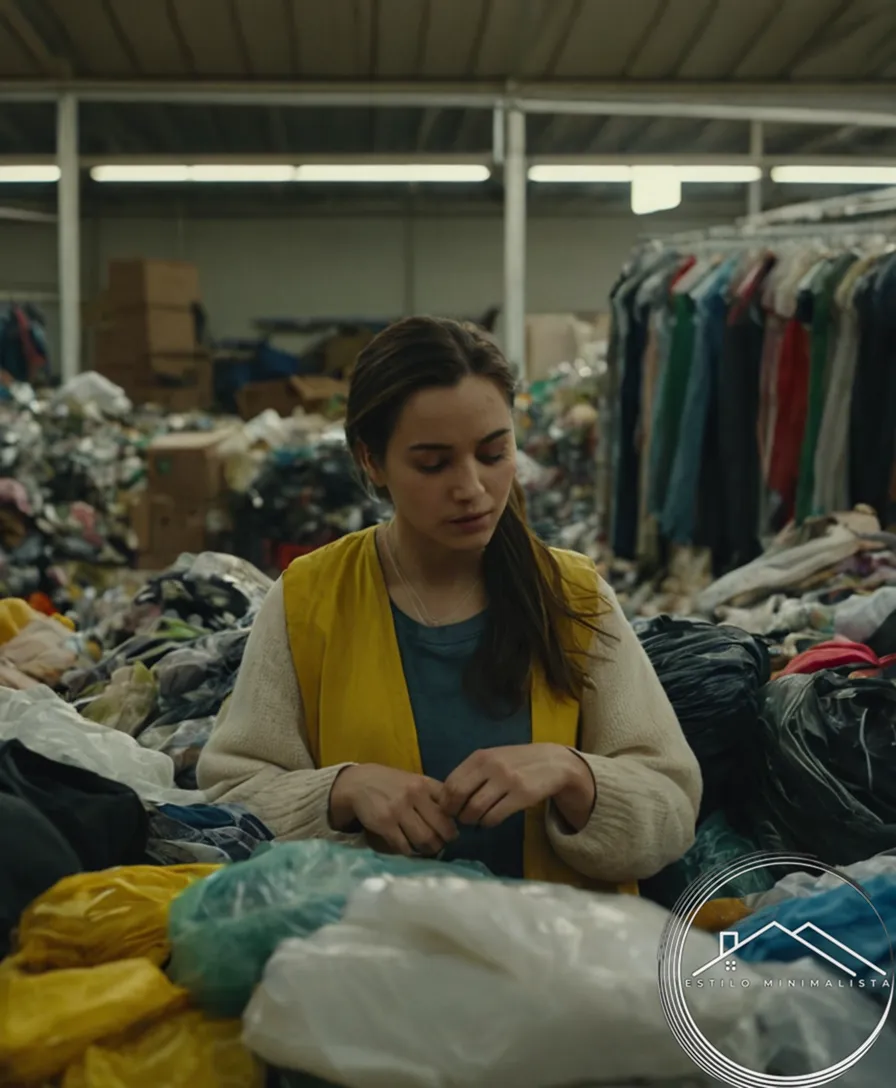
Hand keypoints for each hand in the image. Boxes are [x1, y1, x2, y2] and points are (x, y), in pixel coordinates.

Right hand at [329, 764, 458, 856]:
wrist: (360, 783)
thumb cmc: (392, 784)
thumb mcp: (415, 781)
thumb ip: (433, 796)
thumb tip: (454, 820)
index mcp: (425, 783)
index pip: (450, 806)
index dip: (454, 823)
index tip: (452, 831)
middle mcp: (414, 794)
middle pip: (441, 827)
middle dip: (445, 840)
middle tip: (442, 844)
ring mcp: (399, 809)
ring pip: (424, 839)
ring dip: (429, 849)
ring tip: (429, 849)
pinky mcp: (385, 824)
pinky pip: (404, 846)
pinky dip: (410, 852)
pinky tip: (410, 849)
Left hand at [441, 743, 594, 829]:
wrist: (553, 762)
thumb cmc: (516, 762)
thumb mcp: (493, 758)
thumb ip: (472, 773)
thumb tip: (446, 797)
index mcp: (480, 756)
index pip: (451, 782)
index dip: (445, 800)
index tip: (448, 809)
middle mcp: (491, 766)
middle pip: (459, 796)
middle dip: (455, 812)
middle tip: (459, 818)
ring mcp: (507, 780)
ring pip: (476, 809)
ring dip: (471, 820)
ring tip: (474, 820)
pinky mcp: (521, 795)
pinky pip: (494, 817)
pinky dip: (487, 823)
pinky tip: (489, 821)